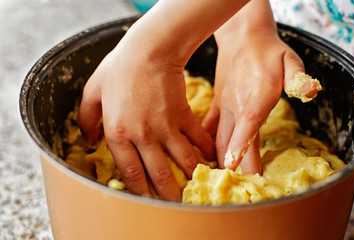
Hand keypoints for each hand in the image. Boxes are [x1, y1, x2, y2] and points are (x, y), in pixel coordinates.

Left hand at [77, 25, 214, 199]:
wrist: (150, 49)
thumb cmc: (119, 69)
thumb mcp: (92, 92)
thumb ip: (86, 119)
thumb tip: (90, 141)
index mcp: (118, 133)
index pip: (131, 172)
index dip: (140, 192)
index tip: (147, 202)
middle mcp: (144, 135)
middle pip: (159, 174)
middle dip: (168, 195)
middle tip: (174, 204)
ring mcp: (167, 127)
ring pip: (182, 161)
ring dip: (189, 177)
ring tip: (194, 188)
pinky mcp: (184, 116)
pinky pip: (198, 138)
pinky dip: (206, 150)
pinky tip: (211, 159)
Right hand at [202, 0, 316, 172]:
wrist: (242, 38)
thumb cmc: (269, 52)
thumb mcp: (291, 59)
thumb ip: (299, 77)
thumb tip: (311, 92)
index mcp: (255, 97)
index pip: (248, 128)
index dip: (243, 152)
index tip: (241, 173)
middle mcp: (235, 105)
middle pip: (230, 141)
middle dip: (235, 167)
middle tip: (239, 190)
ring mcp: (222, 106)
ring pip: (215, 139)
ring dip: (219, 161)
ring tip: (221, 182)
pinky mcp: (216, 105)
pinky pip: (206, 129)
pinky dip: (205, 146)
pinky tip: (205, 160)